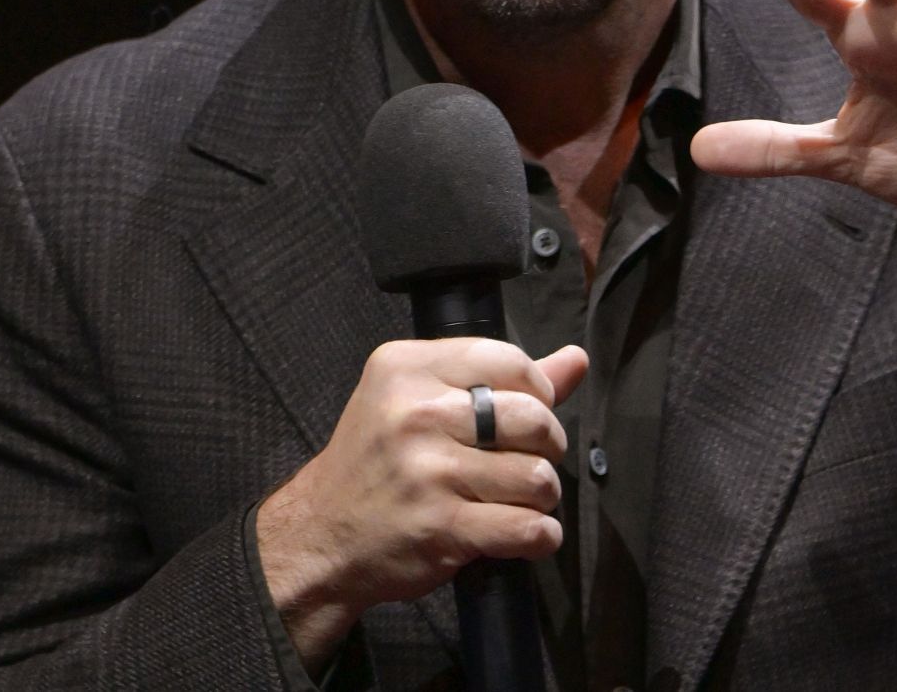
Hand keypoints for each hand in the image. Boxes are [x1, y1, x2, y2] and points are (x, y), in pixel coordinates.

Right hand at [256, 338, 587, 665]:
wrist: (320, 535)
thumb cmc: (377, 462)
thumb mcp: (417, 398)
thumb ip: (499, 378)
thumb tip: (576, 359)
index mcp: (407, 369)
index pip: (509, 360)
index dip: (538, 390)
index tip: (530, 413)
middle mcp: (415, 414)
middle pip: (532, 418)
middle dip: (548, 445)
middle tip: (530, 460)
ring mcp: (428, 473)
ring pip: (536, 476)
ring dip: (542, 495)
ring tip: (521, 498)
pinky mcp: (440, 527)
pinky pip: (526, 528)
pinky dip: (540, 535)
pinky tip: (527, 532)